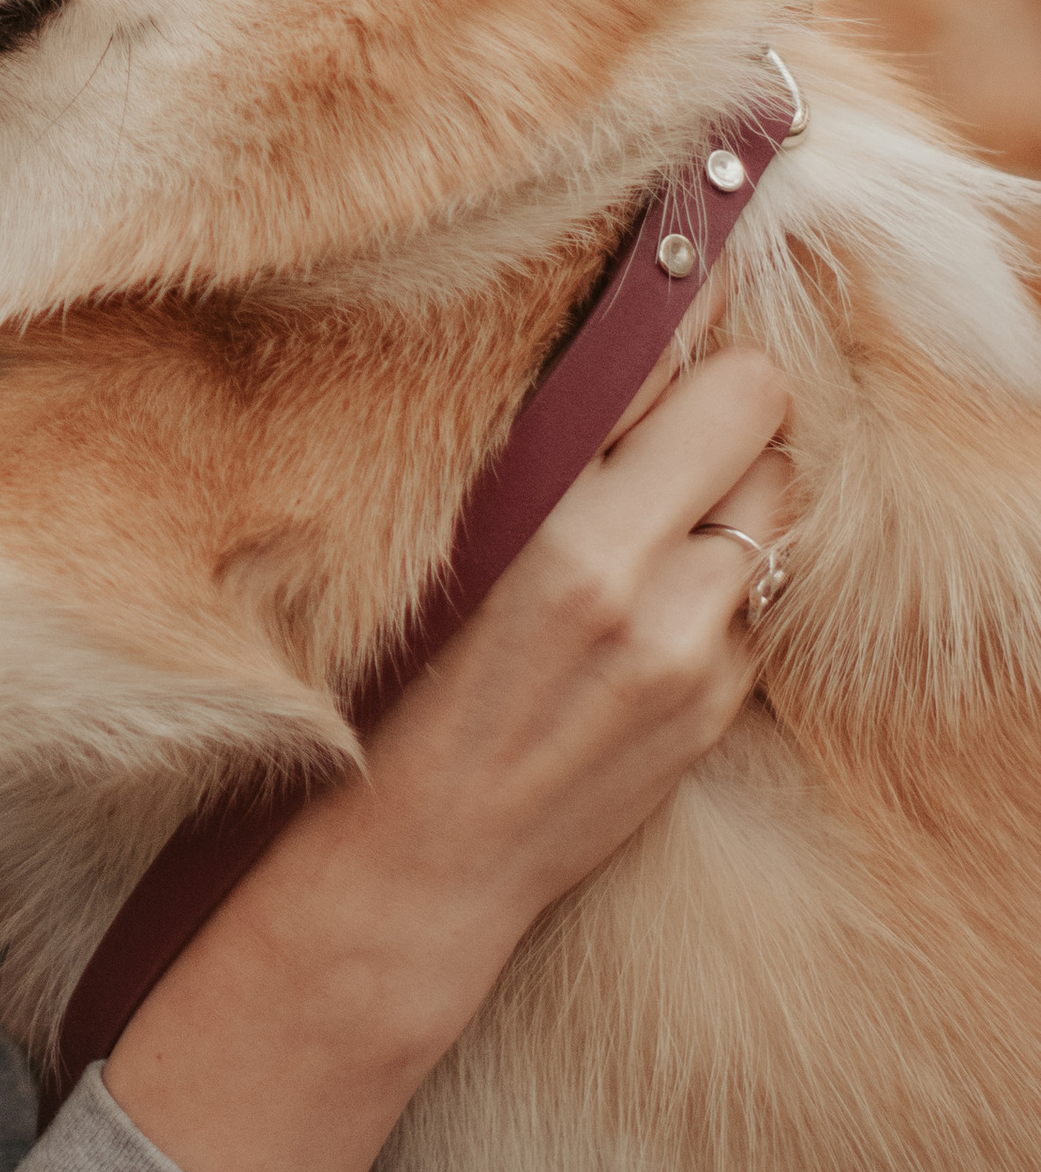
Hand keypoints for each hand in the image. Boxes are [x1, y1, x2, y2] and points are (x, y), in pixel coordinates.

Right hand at [102, 347, 791, 1171]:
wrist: (420, 868)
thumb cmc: (396, 696)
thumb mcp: (457, 553)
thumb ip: (557, 456)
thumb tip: (629, 346)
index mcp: (582, 555)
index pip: (731, 396)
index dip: (712, 345)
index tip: (687, 303)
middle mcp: (665, 613)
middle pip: (774, 446)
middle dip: (728, 419)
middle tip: (659, 415)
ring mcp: (705, 673)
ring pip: (775, 525)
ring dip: (730, 503)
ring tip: (649, 512)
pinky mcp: (719, 718)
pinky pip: (753, 606)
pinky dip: (716, 586)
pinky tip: (643, 603)